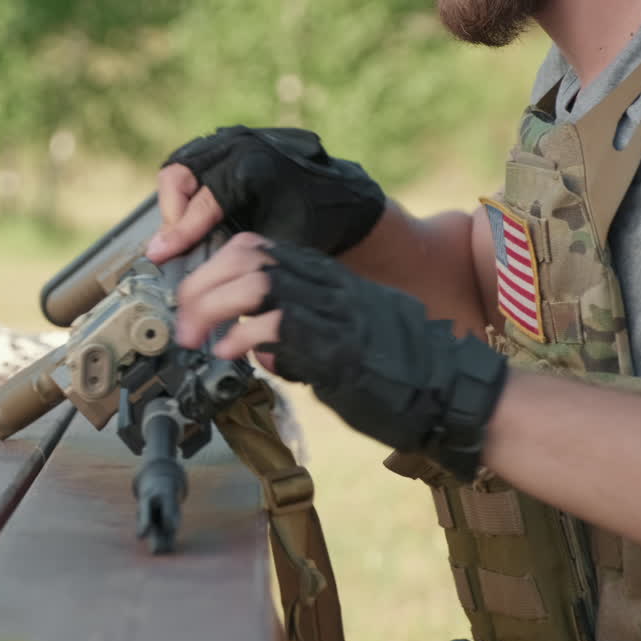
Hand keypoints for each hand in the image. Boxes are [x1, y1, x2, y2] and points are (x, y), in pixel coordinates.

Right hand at [146, 125, 384, 263]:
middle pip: (180, 174)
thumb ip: (228, 247)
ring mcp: (233, 139)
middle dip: (173, 213)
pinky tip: (194, 216)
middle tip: (173, 243)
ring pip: (182, 165)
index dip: (179, 232)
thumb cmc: (315, 223)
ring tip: (183, 231)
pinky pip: (193, 162)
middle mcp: (240, 145)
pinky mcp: (229, 143)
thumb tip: (185, 262)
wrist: (339, 200)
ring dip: (175, 201)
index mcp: (253, 167)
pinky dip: (186, 189)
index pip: (202, 200)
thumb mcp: (275, 243)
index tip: (162, 253)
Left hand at [175, 234, 506, 480]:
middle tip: (184, 324)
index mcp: (328, 279)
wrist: (456, 392)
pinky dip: (241, 337)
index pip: (258, 248)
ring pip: (255, 281)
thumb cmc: (405, 373)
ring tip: (198, 339)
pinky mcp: (336, 344)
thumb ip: (302, 338)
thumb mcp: (346, 340)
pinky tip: (230, 355)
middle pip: (248, 255)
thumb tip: (262, 350)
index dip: (214, 267)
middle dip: (202, 286)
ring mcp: (333, 311)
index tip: (192, 299)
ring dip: (213, 308)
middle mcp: (328, 285)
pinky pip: (275, 324)